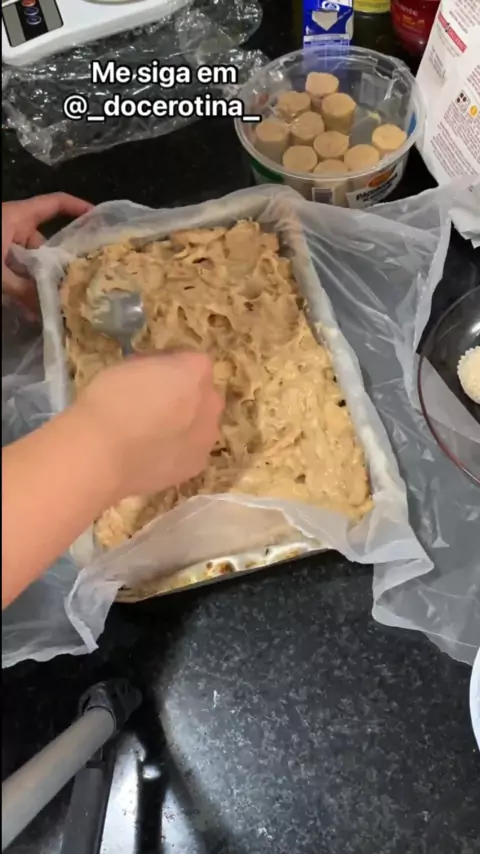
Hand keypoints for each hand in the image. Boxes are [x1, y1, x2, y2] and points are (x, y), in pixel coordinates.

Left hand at [2, 193, 92, 316]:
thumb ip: (24, 291)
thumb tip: (48, 312)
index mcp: (17, 217)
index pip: (55, 203)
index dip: (79, 207)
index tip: (101, 220)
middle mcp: (12, 227)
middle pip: (45, 241)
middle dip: (60, 263)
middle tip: (80, 283)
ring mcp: (2, 244)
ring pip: (29, 262)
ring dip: (40, 282)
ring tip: (58, 303)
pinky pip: (14, 272)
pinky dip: (23, 289)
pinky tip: (32, 311)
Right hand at [74, 350, 223, 499]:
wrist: (100, 456)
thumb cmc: (108, 402)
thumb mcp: (128, 365)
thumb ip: (155, 367)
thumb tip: (158, 377)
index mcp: (195, 370)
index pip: (191, 360)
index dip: (169, 367)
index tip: (149, 376)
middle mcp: (210, 402)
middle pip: (202, 395)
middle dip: (183, 397)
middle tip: (151, 407)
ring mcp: (206, 438)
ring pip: (199, 426)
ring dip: (183, 427)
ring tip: (148, 437)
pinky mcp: (195, 466)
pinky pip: (189, 452)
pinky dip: (175, 453)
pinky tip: (150, 457)